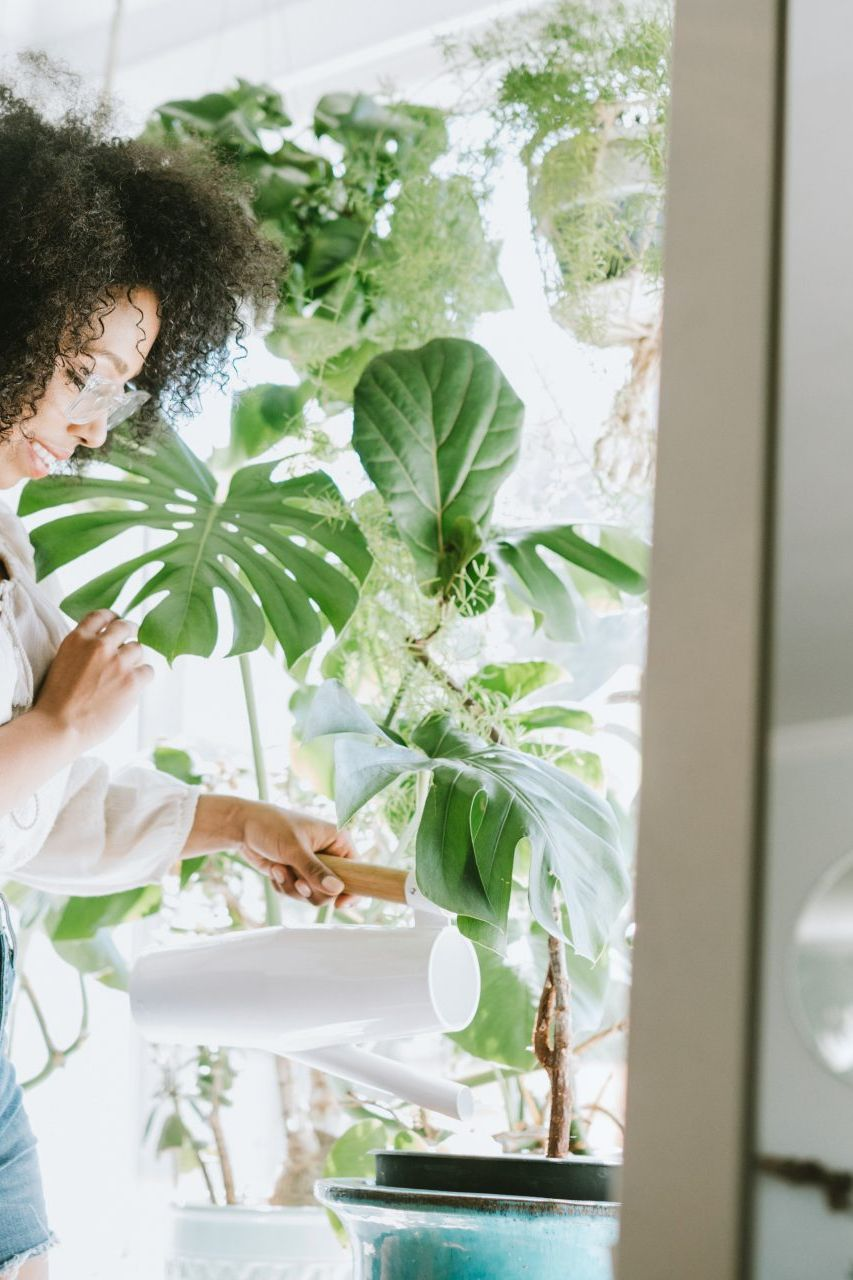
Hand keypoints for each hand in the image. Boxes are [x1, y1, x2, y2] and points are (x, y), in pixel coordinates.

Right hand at [35, 609, 152, 749]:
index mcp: (78, 639)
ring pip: (139, 649)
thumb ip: (82, 651)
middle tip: (129, 646)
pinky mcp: (132, 680)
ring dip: (135, 660)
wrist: (59, 726)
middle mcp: (99, 645)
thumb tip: (105, 645)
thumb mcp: (62, 663)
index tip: (116, 623)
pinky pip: (148, 671)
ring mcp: (118, 662)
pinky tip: (133, 687)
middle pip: (125, 627)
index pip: (101, 615)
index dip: (112, 618)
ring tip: (125, 675)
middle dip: (129, 633)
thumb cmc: (57, 702)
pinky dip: (143, 678)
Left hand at [190, 797, 357, 907]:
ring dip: (292, 886)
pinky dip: (283, 886)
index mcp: (337, 841)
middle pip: (332, 890)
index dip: (351, 889)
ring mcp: (312, 866)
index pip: (356, 870)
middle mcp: (328, 855)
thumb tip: (337, 890)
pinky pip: (296, 894)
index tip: (340, 905)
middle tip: (297, 881)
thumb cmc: (271, 826)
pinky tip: (274, 869)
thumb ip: (315, 870)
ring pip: (312, 894)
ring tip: (279, 868)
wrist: (242, 826)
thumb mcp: (294, 849)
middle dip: (310, 889)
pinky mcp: (296, 874)